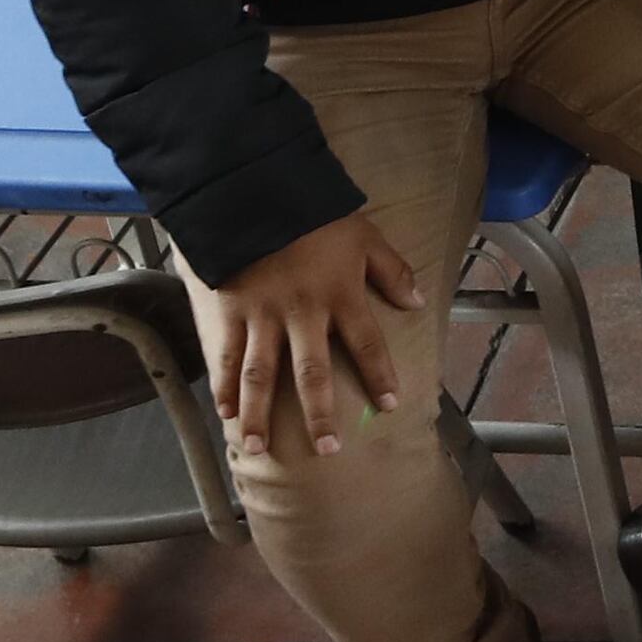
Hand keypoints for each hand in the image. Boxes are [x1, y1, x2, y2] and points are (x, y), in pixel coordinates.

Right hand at [201, 211, 424, 460]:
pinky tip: (225, 413)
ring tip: (259, 449)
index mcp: (340, 296)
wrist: (254, 191)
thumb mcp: (365, 236)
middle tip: (326, 450)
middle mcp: (302, 314)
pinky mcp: (229, 311)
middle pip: (311, 374)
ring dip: (260, 415)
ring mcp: (261, 316)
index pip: (367, 345)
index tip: (390, 405)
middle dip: (319, 415)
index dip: (380, 376)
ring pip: (262, 376)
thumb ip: (392, 271)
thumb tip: (417, 303)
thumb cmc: (313, 214)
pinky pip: (226, 356)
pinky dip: (223, 387)